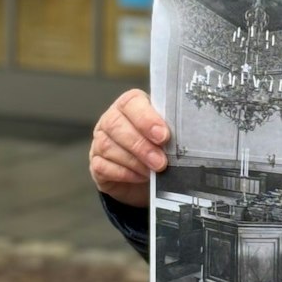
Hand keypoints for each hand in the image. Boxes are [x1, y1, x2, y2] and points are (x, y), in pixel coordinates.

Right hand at [90, 89, 169, 206]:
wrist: (147, 178)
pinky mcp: (96, 163)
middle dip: (141, 146)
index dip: (146, 119)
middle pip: (116, 125)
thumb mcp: (166, 137)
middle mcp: (111, 119)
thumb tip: (184, 139)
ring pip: (108, 146)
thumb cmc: (160, 148)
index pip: (132, 103)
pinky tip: (140, 177)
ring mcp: (100, 141)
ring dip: (134, 162)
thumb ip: (169, 132)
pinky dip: (124, 173)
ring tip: (153, 172)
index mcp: (130, 105)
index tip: (163, 136)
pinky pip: (103, 166)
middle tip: (161, 162)